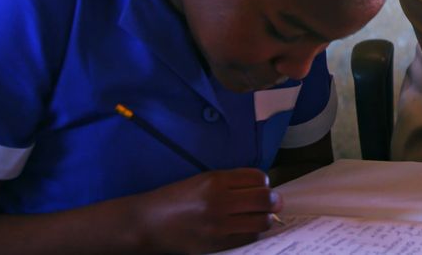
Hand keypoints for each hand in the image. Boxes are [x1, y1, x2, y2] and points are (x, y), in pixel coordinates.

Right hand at [135, 168, 281, 253]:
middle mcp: (218, 201)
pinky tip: (247, 228)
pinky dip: (253, 233)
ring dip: (265, 218)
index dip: (265, 182)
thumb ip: (231, 182)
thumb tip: (263, 188)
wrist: (148, 223)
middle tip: (273, 202)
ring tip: (260, 216)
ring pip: (261, 221)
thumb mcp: (202, 180)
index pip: (258, 178)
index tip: (263, 186)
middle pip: (264, 199)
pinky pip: (248, 238)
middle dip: (273, 200)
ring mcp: (218, 225)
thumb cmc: (175, 199)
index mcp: (215, 180)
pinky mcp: (216, 244)